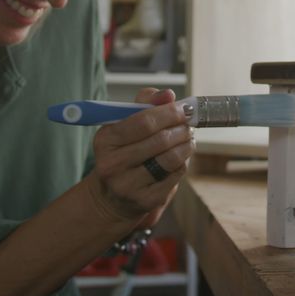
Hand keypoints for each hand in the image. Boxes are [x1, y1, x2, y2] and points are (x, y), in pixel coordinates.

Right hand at [86, 88, 193, 222]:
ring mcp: (128, 185)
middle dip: (181, 128)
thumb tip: (168, 95)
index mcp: (105, 140)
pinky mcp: (146, 200)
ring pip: (171, 158)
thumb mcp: (124, 125)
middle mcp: (112, 164)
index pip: (144, 121)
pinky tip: (181, 157)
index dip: (169, 113)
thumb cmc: (123, 153)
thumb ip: (145, 104)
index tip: (184, 109)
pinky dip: (183, 162)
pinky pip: (175, 175)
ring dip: (186, 144)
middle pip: (161, 140)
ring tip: (187, 138)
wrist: (112, 197)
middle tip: (188, 124)